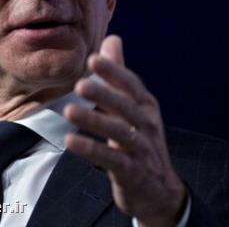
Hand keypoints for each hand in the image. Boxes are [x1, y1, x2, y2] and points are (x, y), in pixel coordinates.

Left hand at [64, 35, 186, 225]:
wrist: (159, 190)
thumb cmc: (140, 139)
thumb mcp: (133, 106)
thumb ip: (120, 75)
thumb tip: (112, 38)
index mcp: (145, 105)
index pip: (131, 84)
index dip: (114, 72)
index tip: (93, 59)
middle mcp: (146, 124)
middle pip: (125, 106)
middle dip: (104, 94)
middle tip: (80, 84)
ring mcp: (141, 149)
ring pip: (118, 132)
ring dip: (93, 121)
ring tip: (69, 111)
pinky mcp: (132, 171)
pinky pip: (111, 159)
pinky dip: (91, 150)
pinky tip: (70, 141)